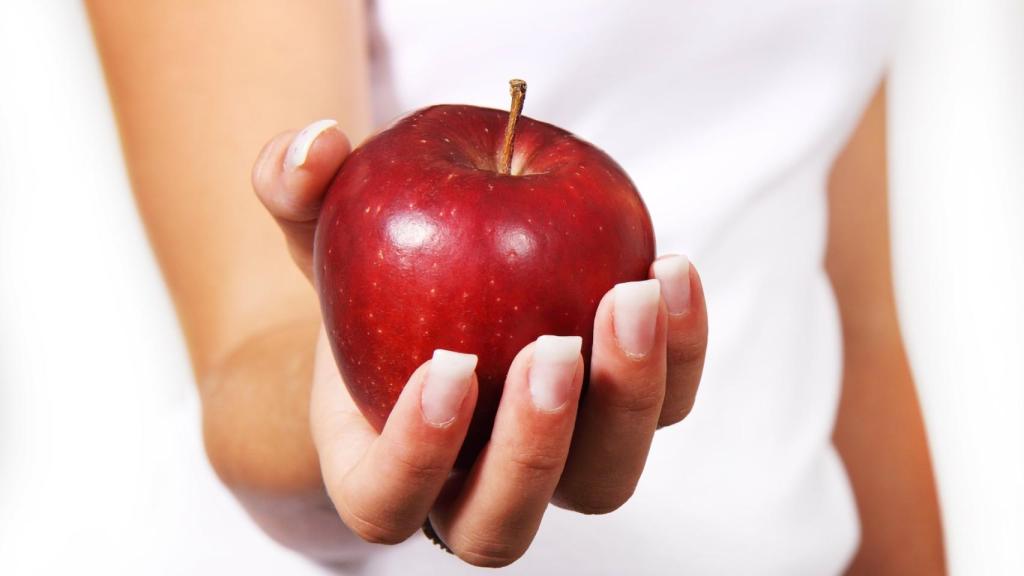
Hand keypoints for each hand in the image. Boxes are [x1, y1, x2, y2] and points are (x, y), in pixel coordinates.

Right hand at [252, 119, 708, 566]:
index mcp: (381, 467)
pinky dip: (680, 351)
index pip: (389, 501)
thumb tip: (310, 146)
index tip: (448, 366)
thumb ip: (296, 191)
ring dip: (629, 399)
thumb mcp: (323, 226)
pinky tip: (670, 272)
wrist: (434, 286)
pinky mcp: (617, 415)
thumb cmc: (368, 275)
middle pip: (505, 523)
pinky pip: (665, 409)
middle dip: (537, 443)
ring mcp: (554, 463)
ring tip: (635, 293)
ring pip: (602, 481)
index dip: (417, 454)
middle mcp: (469, 487)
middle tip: (556, 347)